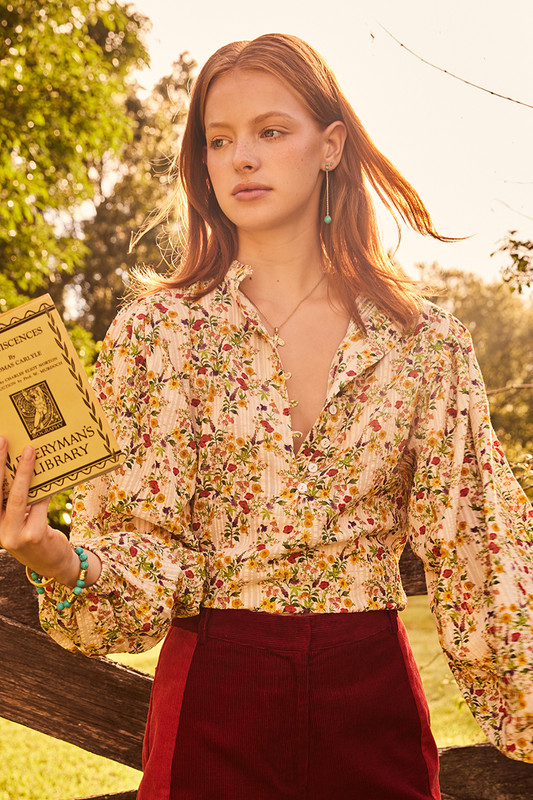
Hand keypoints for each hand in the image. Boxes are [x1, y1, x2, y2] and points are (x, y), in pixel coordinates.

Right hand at [0, 437, 99, 585]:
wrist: (55, 564)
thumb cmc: (37, 536)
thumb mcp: (22, 520)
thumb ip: (18, 502)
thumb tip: (24, 467)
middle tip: (5, 441)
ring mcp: (15, 535)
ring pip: (18, 497)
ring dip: (25, 472)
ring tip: (31, 452)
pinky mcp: (34, 535)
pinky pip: (39, 504)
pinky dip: (45, 488)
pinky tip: (50, 475)